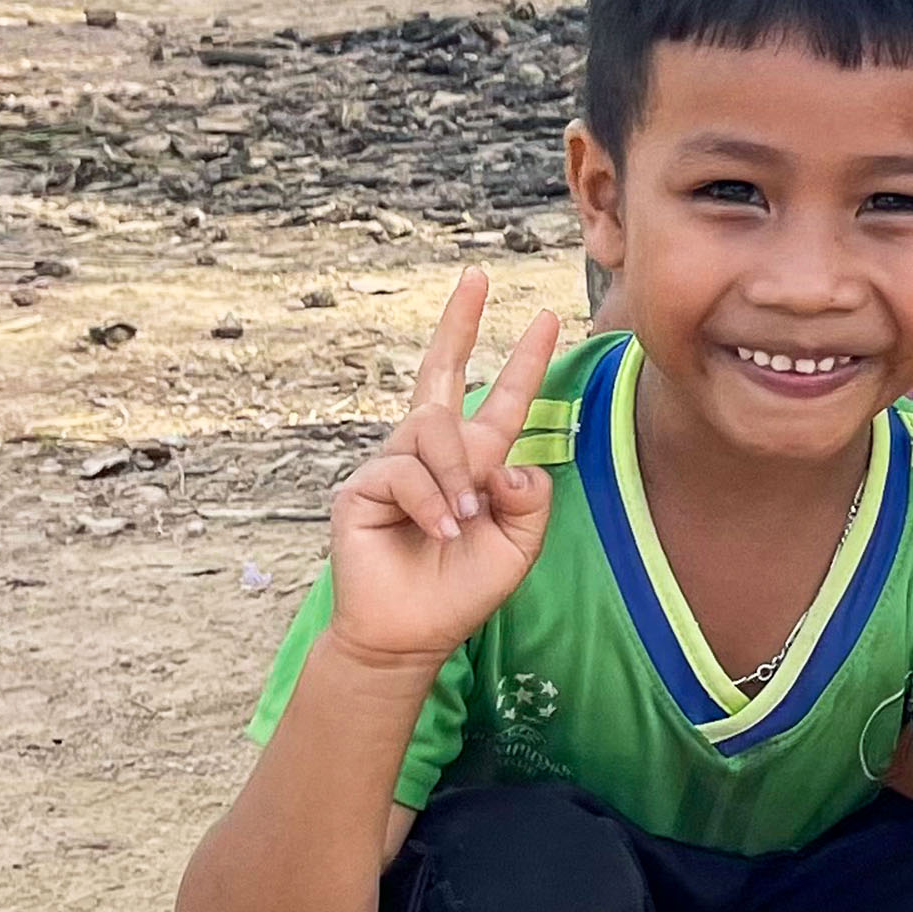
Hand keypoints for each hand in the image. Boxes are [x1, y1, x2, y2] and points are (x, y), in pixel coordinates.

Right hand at [317, 273, 564, 674]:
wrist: (411, 634)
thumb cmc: (461, 589)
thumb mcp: (517, 546)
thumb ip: (529, 501)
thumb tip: (513, 462)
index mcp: (476, 461)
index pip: (502, 400)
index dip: (524, 361)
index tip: (549, 319)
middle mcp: (433, 452)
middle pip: (441, 371)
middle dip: (460, 322)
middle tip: (476, 277)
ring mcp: (394, 464)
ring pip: (434, 429)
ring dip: (458, 473)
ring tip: (465, 518)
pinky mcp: (364, 487)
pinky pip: (405, 472)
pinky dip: (431, 501)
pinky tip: (442, 530)